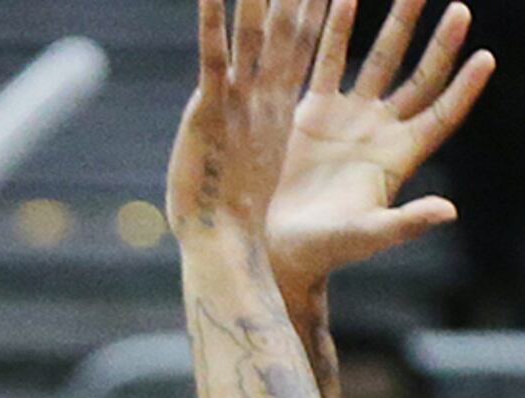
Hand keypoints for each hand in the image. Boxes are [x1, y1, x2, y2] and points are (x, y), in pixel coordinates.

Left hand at [167, 0, 320, 239]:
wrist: (228, 247)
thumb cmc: (246, 221)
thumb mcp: (261, 167)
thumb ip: (263, 137)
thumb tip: (265, 128)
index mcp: (283, 109)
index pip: (306, 43)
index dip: (314, 7)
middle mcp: (268, 97)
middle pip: (289, 28)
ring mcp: (242, 101)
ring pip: (255, 34)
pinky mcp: (211, 110)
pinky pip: (211, 56)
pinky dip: (210, 22)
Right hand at [267, 0, 492, 288]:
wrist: (277, 247)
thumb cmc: (324, 250)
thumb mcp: (367, 236)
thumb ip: (406, 223)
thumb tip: (448, 212)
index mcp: (399, 157)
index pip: (442, 114)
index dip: (464, 88)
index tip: (485, 58)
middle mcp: (380, 130)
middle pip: (419, 76)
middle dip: (440, 43)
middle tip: (460, 8)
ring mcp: (347, 118)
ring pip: (378, 60)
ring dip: (395, 25)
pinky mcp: (311, 113)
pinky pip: (326, 63)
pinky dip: (336, 32)